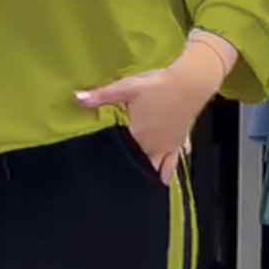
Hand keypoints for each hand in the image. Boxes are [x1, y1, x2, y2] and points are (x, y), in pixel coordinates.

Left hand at [76, 41, 232, 183]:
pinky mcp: (178, 144)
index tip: (99, 169)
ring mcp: (166, 148)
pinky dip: (164, 174)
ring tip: (134, 185)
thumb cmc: (158, 85)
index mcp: (137, 136)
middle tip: (115, 181)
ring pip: (153, 168)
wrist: (191, 83)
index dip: (110, 160)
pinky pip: (171, 165)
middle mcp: (151, 147)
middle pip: (136, 164)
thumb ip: (102, 95)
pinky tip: (161, 182)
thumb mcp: (127, 88)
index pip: (119, 154)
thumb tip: (77, 98)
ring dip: (144, 173)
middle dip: (126, 171)